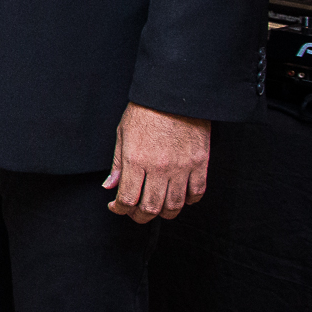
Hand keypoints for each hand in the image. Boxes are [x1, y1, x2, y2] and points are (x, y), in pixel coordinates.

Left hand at [103, 103, 209, 222]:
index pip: (127, 199)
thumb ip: (117, 164)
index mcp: (136, 160)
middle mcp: (160, 168)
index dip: (120, 209)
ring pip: (174, 206)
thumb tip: (110, 186)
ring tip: (156, 209)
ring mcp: (182, 168)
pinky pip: (197, 193)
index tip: (116, 207)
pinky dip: (188, 201)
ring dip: (163, 213)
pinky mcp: (200, 164)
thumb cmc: (145, 111)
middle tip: (135, 213)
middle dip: (139, 216)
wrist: (174, 95)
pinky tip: (178, 197)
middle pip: (151, 208)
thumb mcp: (122, 134)